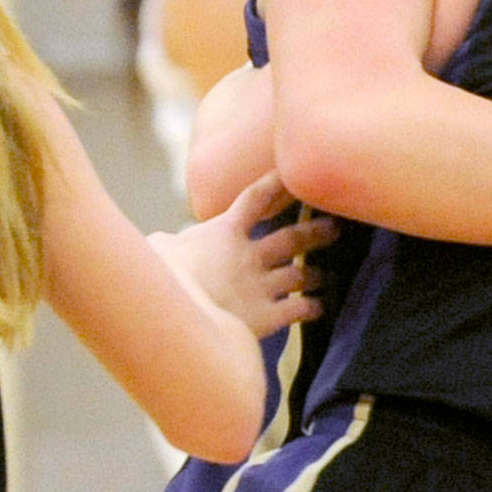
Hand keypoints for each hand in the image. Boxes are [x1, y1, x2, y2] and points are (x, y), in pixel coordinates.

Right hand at [148, 170, 337, 338]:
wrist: (171, 315)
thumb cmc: (157, 278)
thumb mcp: (157, 250)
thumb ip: (167, 243)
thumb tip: (161, 240)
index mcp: (223, 232)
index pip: (256, 198)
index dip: (277, 184)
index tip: (294, 174)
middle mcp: (249, 256)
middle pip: (292, 238)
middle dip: (315, 232)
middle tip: (335, 227)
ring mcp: (260, 286)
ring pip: (299, 274)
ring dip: (315, 274)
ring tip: (327, 275)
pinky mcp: (265, 317)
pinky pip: (297, 309)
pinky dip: (311, 308)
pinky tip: (319, 308)